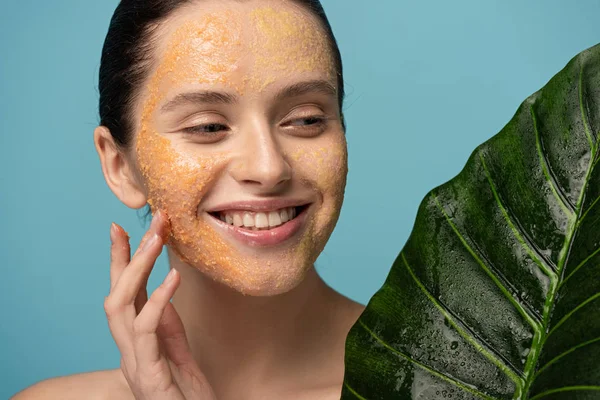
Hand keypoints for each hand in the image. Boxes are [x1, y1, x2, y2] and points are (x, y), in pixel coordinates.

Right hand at [104, 210, 216, 398]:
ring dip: (138, 268)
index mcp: (135, 343)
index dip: (120, 261)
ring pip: (121, 306)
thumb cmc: (187, 397)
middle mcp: (128, 350)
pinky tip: (173, 277)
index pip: (124, 294)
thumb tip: (164, 289)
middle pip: (116, 294)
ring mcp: (134, 362)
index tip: (121, 228)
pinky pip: (147, 330)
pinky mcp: (148, 374)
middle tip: (149, 222)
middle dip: (127, 255)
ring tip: (157, 238)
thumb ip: (168, 325)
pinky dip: (158, 300)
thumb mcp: (179, 353)